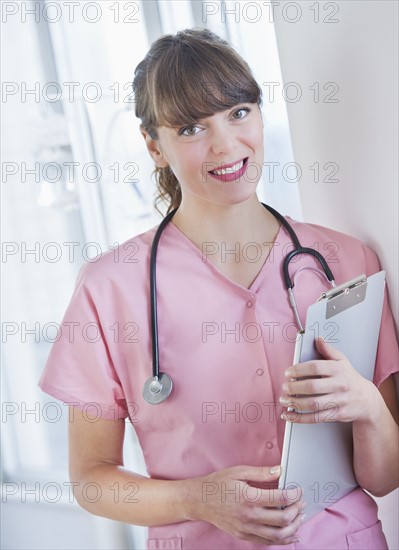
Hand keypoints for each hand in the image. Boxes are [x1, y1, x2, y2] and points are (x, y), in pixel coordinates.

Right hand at [187, 465, 305, 545]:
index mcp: (249, 497)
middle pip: (283, 519)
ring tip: (299, 517)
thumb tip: (279, 470)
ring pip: (278, 535)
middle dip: (297, 510)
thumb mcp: (238, 472)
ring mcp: (247, 528)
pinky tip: (291, 533)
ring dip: (293, 527)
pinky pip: (268, 542)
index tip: (299, 490)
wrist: (199, 500)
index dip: (294, 494)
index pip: (280, 498)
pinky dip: (283, 540)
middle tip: (301, 502)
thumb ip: (260, 472)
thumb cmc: (217, 484)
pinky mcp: (244, 536)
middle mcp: (249, 516)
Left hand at [280, 337, 378, 423]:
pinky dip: (300, 418)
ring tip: (284, 400)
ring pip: (313, 404)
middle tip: (285, 387)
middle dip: (294, 387)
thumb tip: (318, 339)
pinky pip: (316, 418)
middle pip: (312, 387)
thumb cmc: (350, 379)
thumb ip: (328, 350)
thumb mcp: (342, 361)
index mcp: (338, 370)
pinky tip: (289, 415)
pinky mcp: (337, 414)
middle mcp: (339, 385)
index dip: (299, 370)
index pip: (315, 367)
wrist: (367, 400)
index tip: (288, 373)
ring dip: (295, 403)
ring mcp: (339, 401)